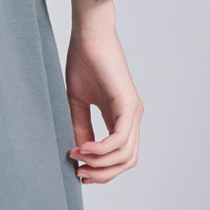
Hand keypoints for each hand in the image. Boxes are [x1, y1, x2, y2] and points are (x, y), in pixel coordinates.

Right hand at [64, 0, 142, 183]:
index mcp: (120, 116)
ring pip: (126, 155)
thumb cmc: (82, 61)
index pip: (120, 155)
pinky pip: (119, 139)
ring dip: (100, 164)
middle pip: (127, 161)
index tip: (77, 170)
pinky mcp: (128, 104)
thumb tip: (79, 154)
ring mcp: (133, 111)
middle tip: (78, 172)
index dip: (101, 170)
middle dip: (103, 174)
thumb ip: (81, 126)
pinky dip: (100, 149)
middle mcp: (131, 117)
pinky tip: (82, 147)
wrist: (88, 35)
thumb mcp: (78, 101)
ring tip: (77, 156)